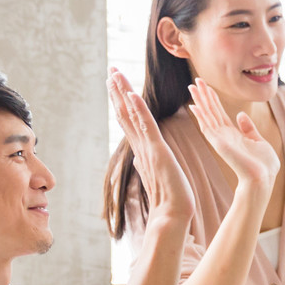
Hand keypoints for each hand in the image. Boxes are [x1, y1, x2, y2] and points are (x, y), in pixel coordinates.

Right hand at [109, 69, 192, 230]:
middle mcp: (141, 147)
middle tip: (110, 70)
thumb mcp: (156, 176)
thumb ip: (144, 164)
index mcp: (142, 150)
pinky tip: (132, 95)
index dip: (122, 101)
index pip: (129, 121)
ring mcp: (147, 149)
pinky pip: (147, 127)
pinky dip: (139, 110)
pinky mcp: (157, 152)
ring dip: (124, 94)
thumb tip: (137, 159)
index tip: (115, 84)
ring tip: (115, 75)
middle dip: (118, 92)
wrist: (173, 214)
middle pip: (126, 113)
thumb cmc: (169, 198)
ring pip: (132, 116)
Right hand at [187, 78, 279, 191]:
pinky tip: (194, 105)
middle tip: (195, 80)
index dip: (213, 99)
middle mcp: (224, 135)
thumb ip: (248, 128)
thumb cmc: (264, 164)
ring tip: (192, 86)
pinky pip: (207, 127)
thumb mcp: (258, 140)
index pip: (219, 112)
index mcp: (233, 134)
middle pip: (211, 111)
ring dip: (200, 101)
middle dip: (204, 95)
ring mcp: (220, 140)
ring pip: (207, 116)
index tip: (207, 86)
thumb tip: (240, 114)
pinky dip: (201, 116)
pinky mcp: (219, 144)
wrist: (264, 177)